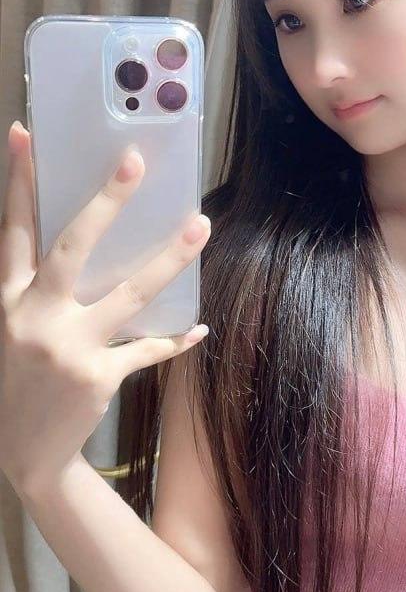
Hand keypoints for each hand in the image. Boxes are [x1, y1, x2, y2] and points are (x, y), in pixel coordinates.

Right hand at [0, 120, 210, 494]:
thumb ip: (33, 291)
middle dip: (105, 202)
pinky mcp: (98, 377)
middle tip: (134, 161)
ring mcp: (68, 348)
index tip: (25, 135)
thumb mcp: (10, 331)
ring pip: (128, 293)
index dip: (18, 182)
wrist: (24, 455)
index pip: (13, 230)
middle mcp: (33, 318)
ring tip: (200, 225)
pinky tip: (200, 329)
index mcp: (6, 301)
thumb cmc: (18, 382)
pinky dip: (176, 340)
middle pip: (73, 247)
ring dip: (167, 257)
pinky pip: (147, 349)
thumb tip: (77, 245)